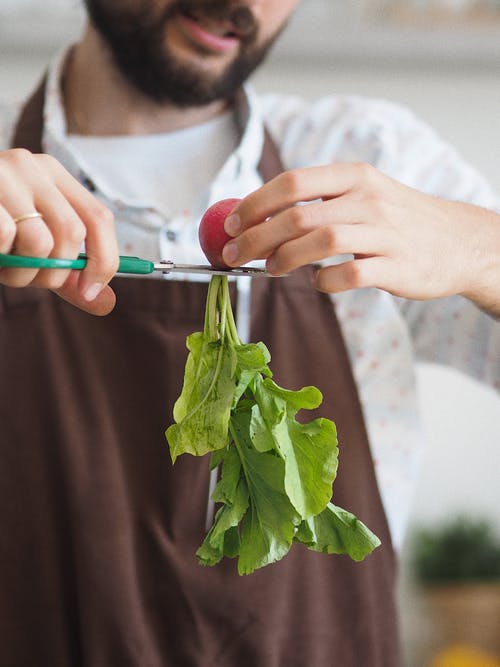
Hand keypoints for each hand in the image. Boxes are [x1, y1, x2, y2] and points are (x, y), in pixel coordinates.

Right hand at [0, 149, 118, 314]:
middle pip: (71, 233)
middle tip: (27, 279)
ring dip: (23, 272)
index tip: (90, 290)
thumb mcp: (33, 252)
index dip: (103, 260)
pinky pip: (5, 237)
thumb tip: (106, 304)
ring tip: (3, 265)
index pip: (99, 218)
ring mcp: (4, 172)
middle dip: (54, 272)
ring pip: (39, 241)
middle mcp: (34, 166)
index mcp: (55, 176)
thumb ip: (67, 276)